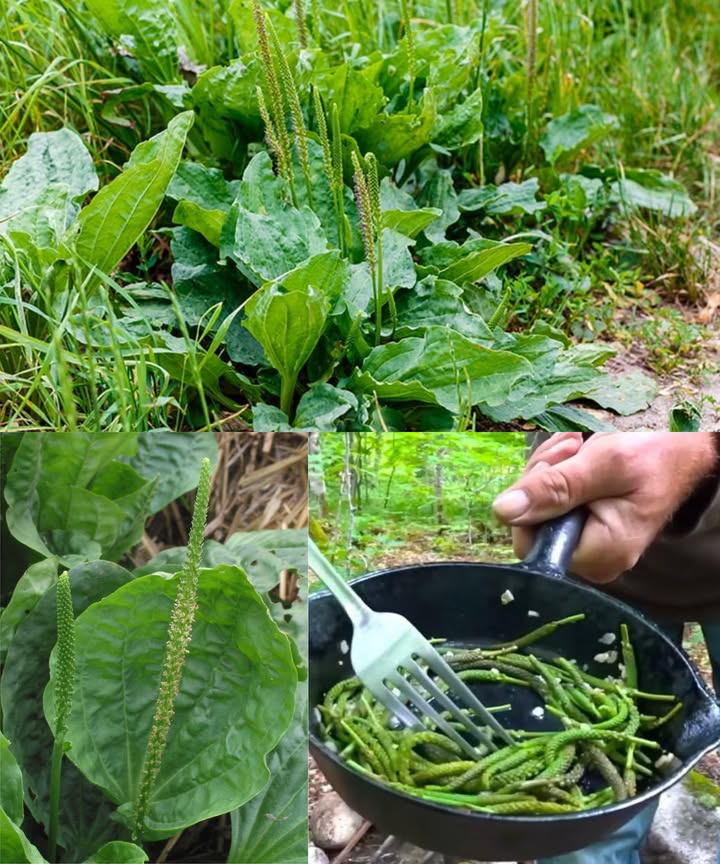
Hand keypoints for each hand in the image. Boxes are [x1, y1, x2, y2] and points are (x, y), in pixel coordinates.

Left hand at [492, 432, 717, 582]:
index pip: (530, 540)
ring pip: (537, 510)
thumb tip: (502, 511)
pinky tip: (574, 457)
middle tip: (571, 448)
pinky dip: (555, 477)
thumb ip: (554, 488)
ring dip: (548, 471)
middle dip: (542, 478)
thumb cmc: (650, 461)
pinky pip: (550, 507)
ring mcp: (585, 550)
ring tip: (578, 447)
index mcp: (598, 555)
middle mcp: (589, 563)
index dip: (533, 499)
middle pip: (531, 524)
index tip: (559, 462)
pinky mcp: (580, 533)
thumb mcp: (601, 465)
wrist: (678, 460)